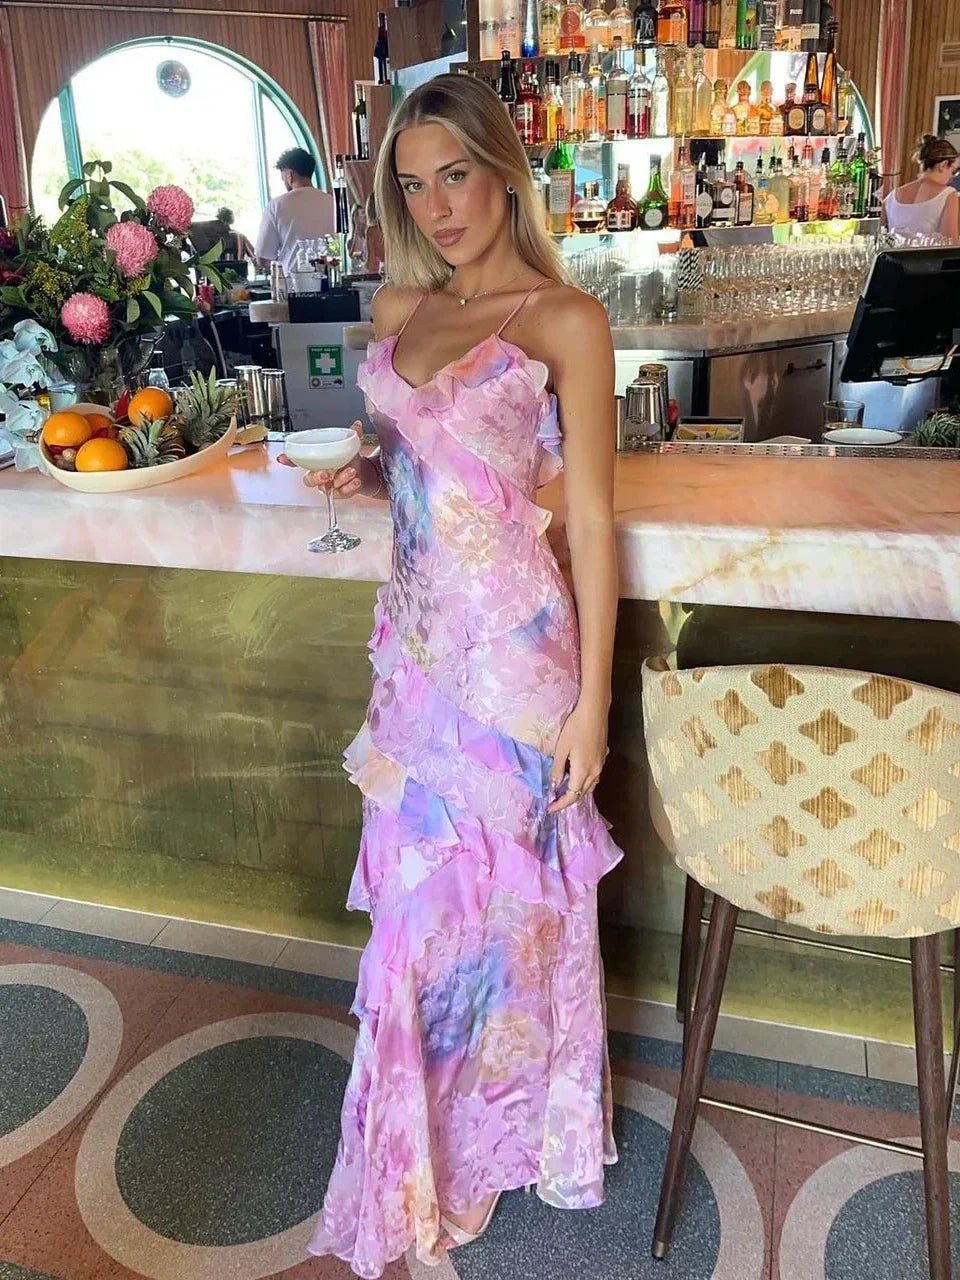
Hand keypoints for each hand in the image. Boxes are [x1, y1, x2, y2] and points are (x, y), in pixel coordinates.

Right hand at [278, 420, 363, 496]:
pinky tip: (356, 481)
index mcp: (315, 461)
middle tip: (326, 473)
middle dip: (316, 477)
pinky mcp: (339, 493)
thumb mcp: (348, 445)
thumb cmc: (347, 458)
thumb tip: (357, 425)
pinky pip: (341, 493)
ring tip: (351, 471)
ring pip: (327, 486)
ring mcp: (328, 485)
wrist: (361, 471)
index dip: (288, 460)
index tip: (281, 458)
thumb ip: (351, 435)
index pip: (297, 461)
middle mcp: (318, 474)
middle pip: (309, 480)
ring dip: (340, 479)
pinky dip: (349, 487)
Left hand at [547, 699, 609, 813]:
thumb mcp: (561, 749)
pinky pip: (594, 777)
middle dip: (568, 800)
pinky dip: (584, 782)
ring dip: (578, 792)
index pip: (572, 796)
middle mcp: (595, 772)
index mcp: (583, 771)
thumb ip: (557, 769)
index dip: (560, 804)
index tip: (550, 808)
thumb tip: (553, 785)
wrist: (594, 712)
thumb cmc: (575, 728)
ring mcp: (601, 765)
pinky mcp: (603, 757)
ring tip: (564, 792)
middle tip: (555, 801)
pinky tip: (577, 777)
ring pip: (590, 786)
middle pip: (582, 794)